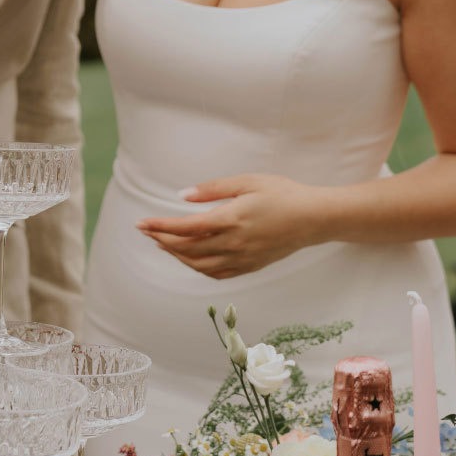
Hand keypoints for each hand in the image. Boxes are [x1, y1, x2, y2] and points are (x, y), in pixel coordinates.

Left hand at [136, 174, 322, 278]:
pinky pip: (217, 274)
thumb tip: (183, 196)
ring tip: (163, 243)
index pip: (186, 227)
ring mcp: (243, 259)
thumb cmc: (282, 193)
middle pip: (188, 248)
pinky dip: (198, 268)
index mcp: (232, 219)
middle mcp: (235, 243)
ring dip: (177, 256)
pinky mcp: (250, 266)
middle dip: (163, 240)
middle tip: (147, 230)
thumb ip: (213, 189)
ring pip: (200, 265)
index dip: (160, 226)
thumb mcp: (248, 181)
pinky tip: (190, 258)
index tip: (141, 223)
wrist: (314, 218)